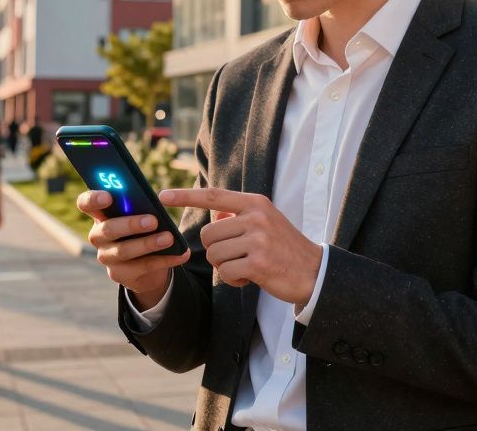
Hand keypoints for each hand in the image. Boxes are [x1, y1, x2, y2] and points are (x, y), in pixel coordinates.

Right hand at [76, 190, 189, 309]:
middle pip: (108, 229)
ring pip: (124, 251)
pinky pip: (143, 266)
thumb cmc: (141, 227)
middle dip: (130, 224)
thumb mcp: (138, 214)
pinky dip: (165, 260)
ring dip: (148, 244)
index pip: (86, 203)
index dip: (93, 199)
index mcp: (100, 214)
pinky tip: (180, 254)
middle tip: (153, 220)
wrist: (144, 262)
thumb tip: (155, 201)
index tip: (108, 196)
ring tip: (169, 238)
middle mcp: (98, 236)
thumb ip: (138, 205)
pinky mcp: (120, 275)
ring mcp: (107, 257)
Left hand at [160, 188, 322, 308]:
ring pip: (214, 254)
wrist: (314, 271)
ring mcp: (258, 239)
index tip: (162, 196)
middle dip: (215, 250)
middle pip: (208, 234)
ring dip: (225, 266)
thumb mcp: (264, 223)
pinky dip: (234, 280)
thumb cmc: (284, 247)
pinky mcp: (258, 263)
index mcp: (256, 203)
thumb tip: (214, 215)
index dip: (186, 196)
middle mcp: (256, 217)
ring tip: (247, 266)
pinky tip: (250, 278)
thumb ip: (238, 216)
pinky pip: (226, 272)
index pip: (214, 196)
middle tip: (237, 256)